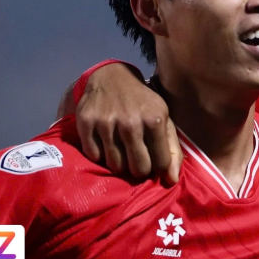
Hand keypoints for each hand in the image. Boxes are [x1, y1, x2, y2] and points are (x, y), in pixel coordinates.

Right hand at [75, 62, 181, 183]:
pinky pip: (94, 156)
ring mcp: (107, 123)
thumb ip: (172, 149)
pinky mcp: (86, 123)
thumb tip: (172, 180)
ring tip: (122, 151)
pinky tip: (105, 143)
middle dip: (139, 170)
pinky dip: (100, 155)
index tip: (154, 161)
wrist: (112, 78)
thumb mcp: (163, 119)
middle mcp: (131, 122)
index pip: (160, 163)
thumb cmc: (143, 103)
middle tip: (137, 161)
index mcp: (155, 120)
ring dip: (119, 164)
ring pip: (115, 166)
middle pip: (138, 169)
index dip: (158, 167)